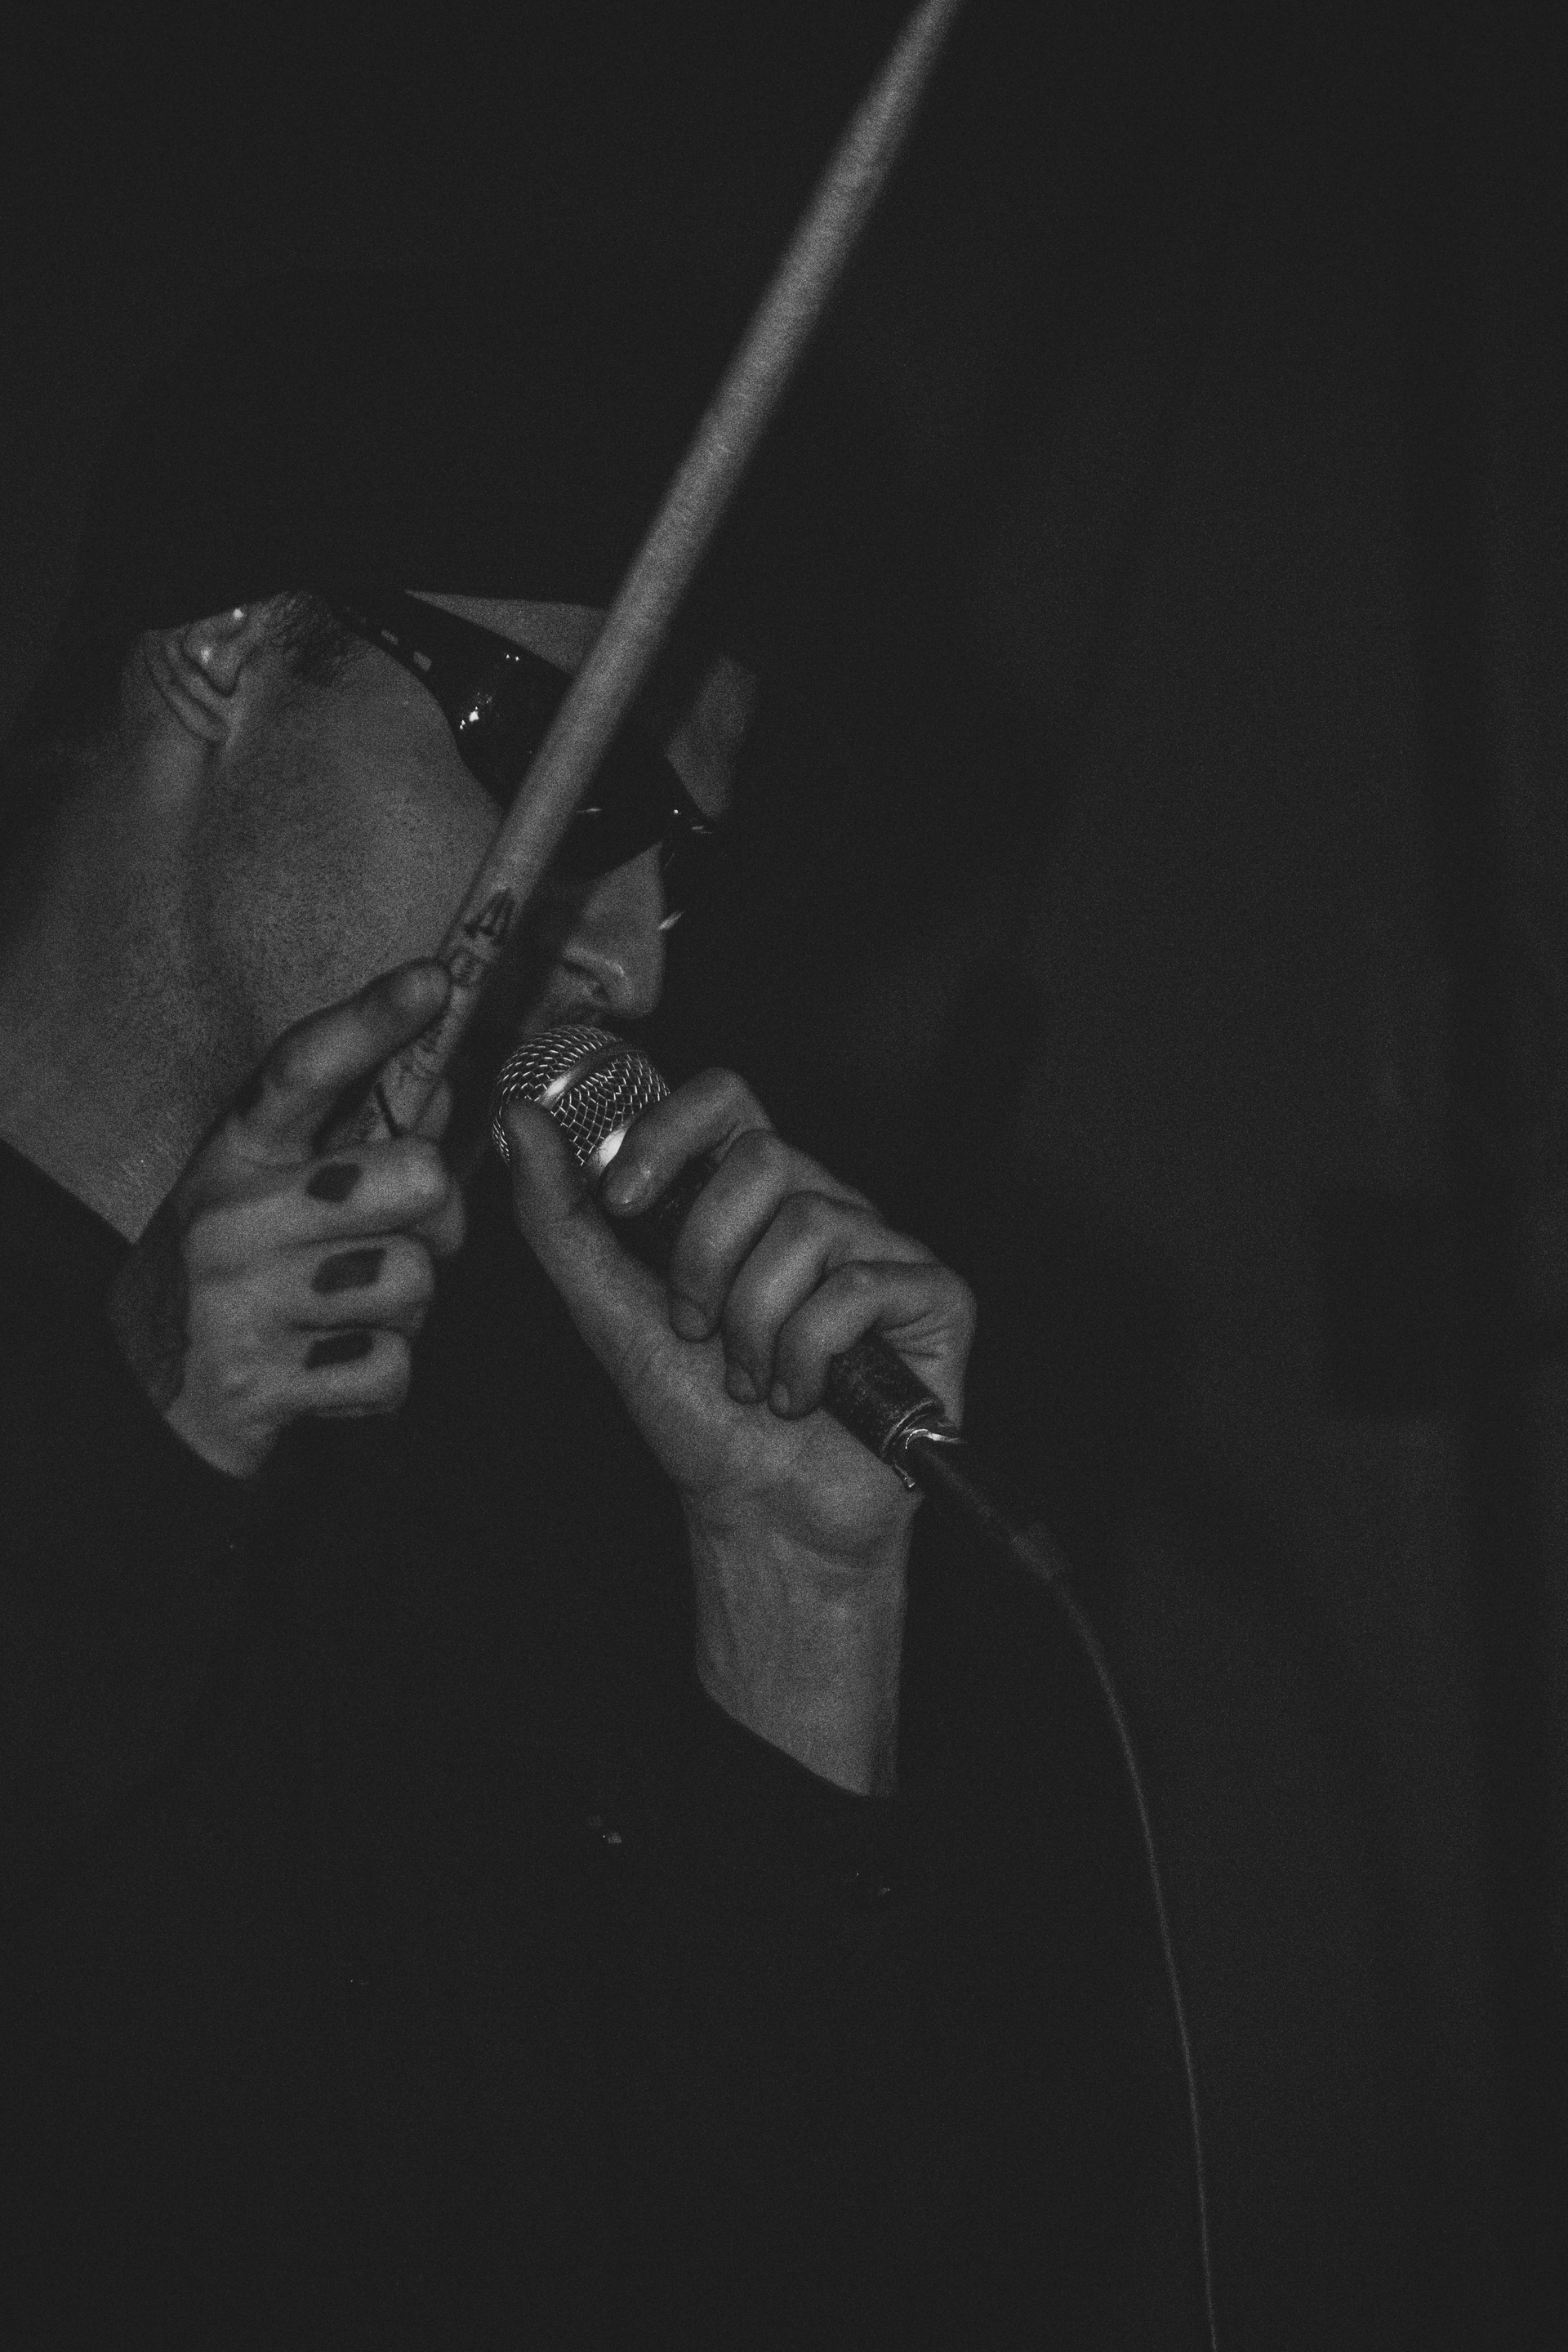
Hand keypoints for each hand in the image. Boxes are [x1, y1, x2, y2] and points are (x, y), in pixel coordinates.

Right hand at [108, 963, 463, 1477]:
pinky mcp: (259, 1384)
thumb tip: (444, 1079)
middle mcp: (229, 1214)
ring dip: (404, 1311)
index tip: (435, 979)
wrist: (144, 1400)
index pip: (303, 1069)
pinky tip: (330, 1372)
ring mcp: (239, 1300)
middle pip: (417, 1178)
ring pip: (416, 1280)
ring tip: (348, 1315)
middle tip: (400, 1241)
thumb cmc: (235, 1277)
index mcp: (235, 1152)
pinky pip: (392, 1368)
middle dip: (438, 1220)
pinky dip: (378, 1384)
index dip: (372, 1020)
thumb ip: (354, 1137)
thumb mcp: (268, 1191)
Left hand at [502, 1068, 976, 1576]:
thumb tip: (517, 1120)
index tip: (622, 1203)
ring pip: (811, 1225)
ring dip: (754, 1325)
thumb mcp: (607, 1310)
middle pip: (766, 1155)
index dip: (671, 1131)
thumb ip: (561, 1217)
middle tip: (693, 1329)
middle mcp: (821, 1208)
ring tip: (749, 1380)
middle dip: (705, 1256)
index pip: (724, 1097)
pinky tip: (802, 1398)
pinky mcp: (937, 1297)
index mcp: (749, 1199)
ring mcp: (883, 1248)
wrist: (761, 1514)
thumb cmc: (694, 1415)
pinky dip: (809, 1358)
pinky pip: (863, 1287)